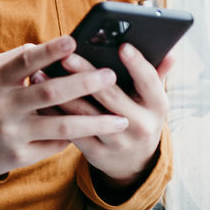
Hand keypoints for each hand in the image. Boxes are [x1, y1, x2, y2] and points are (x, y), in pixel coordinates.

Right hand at [0, 36, 129, 176]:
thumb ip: (18, 59)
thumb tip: (48, 47)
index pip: (25, 62)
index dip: (50, 51)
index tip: (74, 41)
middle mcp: (4, 106)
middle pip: (50, 93)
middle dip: (84, 83)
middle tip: (110, 76)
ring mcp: (13, 132)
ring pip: (61, 126)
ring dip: (94, 122)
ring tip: (122, 119)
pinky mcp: (21, 154)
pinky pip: (55, 146)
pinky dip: (77, 138)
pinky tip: (98, 133)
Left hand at [49, 43, 172, 188]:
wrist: (134, 163)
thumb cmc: (139, 116)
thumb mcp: (152, 99)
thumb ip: (156, 73)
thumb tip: (170, 49)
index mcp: (157, 107)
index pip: (150, 82)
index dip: (137, 64)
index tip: (122, 45)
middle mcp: (141, 126)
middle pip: (111, 96)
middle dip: (86, 74)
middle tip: (66, 56)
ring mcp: (118, 142)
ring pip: (86, 114)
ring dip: (61, 93)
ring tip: (41, 72)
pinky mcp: (97, 153)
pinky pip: (72, 131)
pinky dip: (54, 113)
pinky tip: (39, 97)